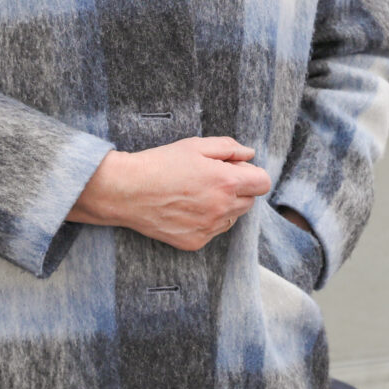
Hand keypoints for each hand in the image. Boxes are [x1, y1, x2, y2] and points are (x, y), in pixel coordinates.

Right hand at [68, 136, 273, 251]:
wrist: (126, 191)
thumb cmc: (160, 164)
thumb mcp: (195, 145)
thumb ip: (229, 148)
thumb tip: (249, 154)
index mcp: (226, 182)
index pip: (263, 183)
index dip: (253, 174)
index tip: (238, 170)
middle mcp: (222, 208)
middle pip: (250, 201)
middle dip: (239, 189)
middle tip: (213, 179)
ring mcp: (209, 228)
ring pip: (233, 218)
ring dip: (225, 206)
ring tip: (198, 194)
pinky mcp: (195, 242)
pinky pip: (214, 231)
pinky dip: (208, 221)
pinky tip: (187, 209)